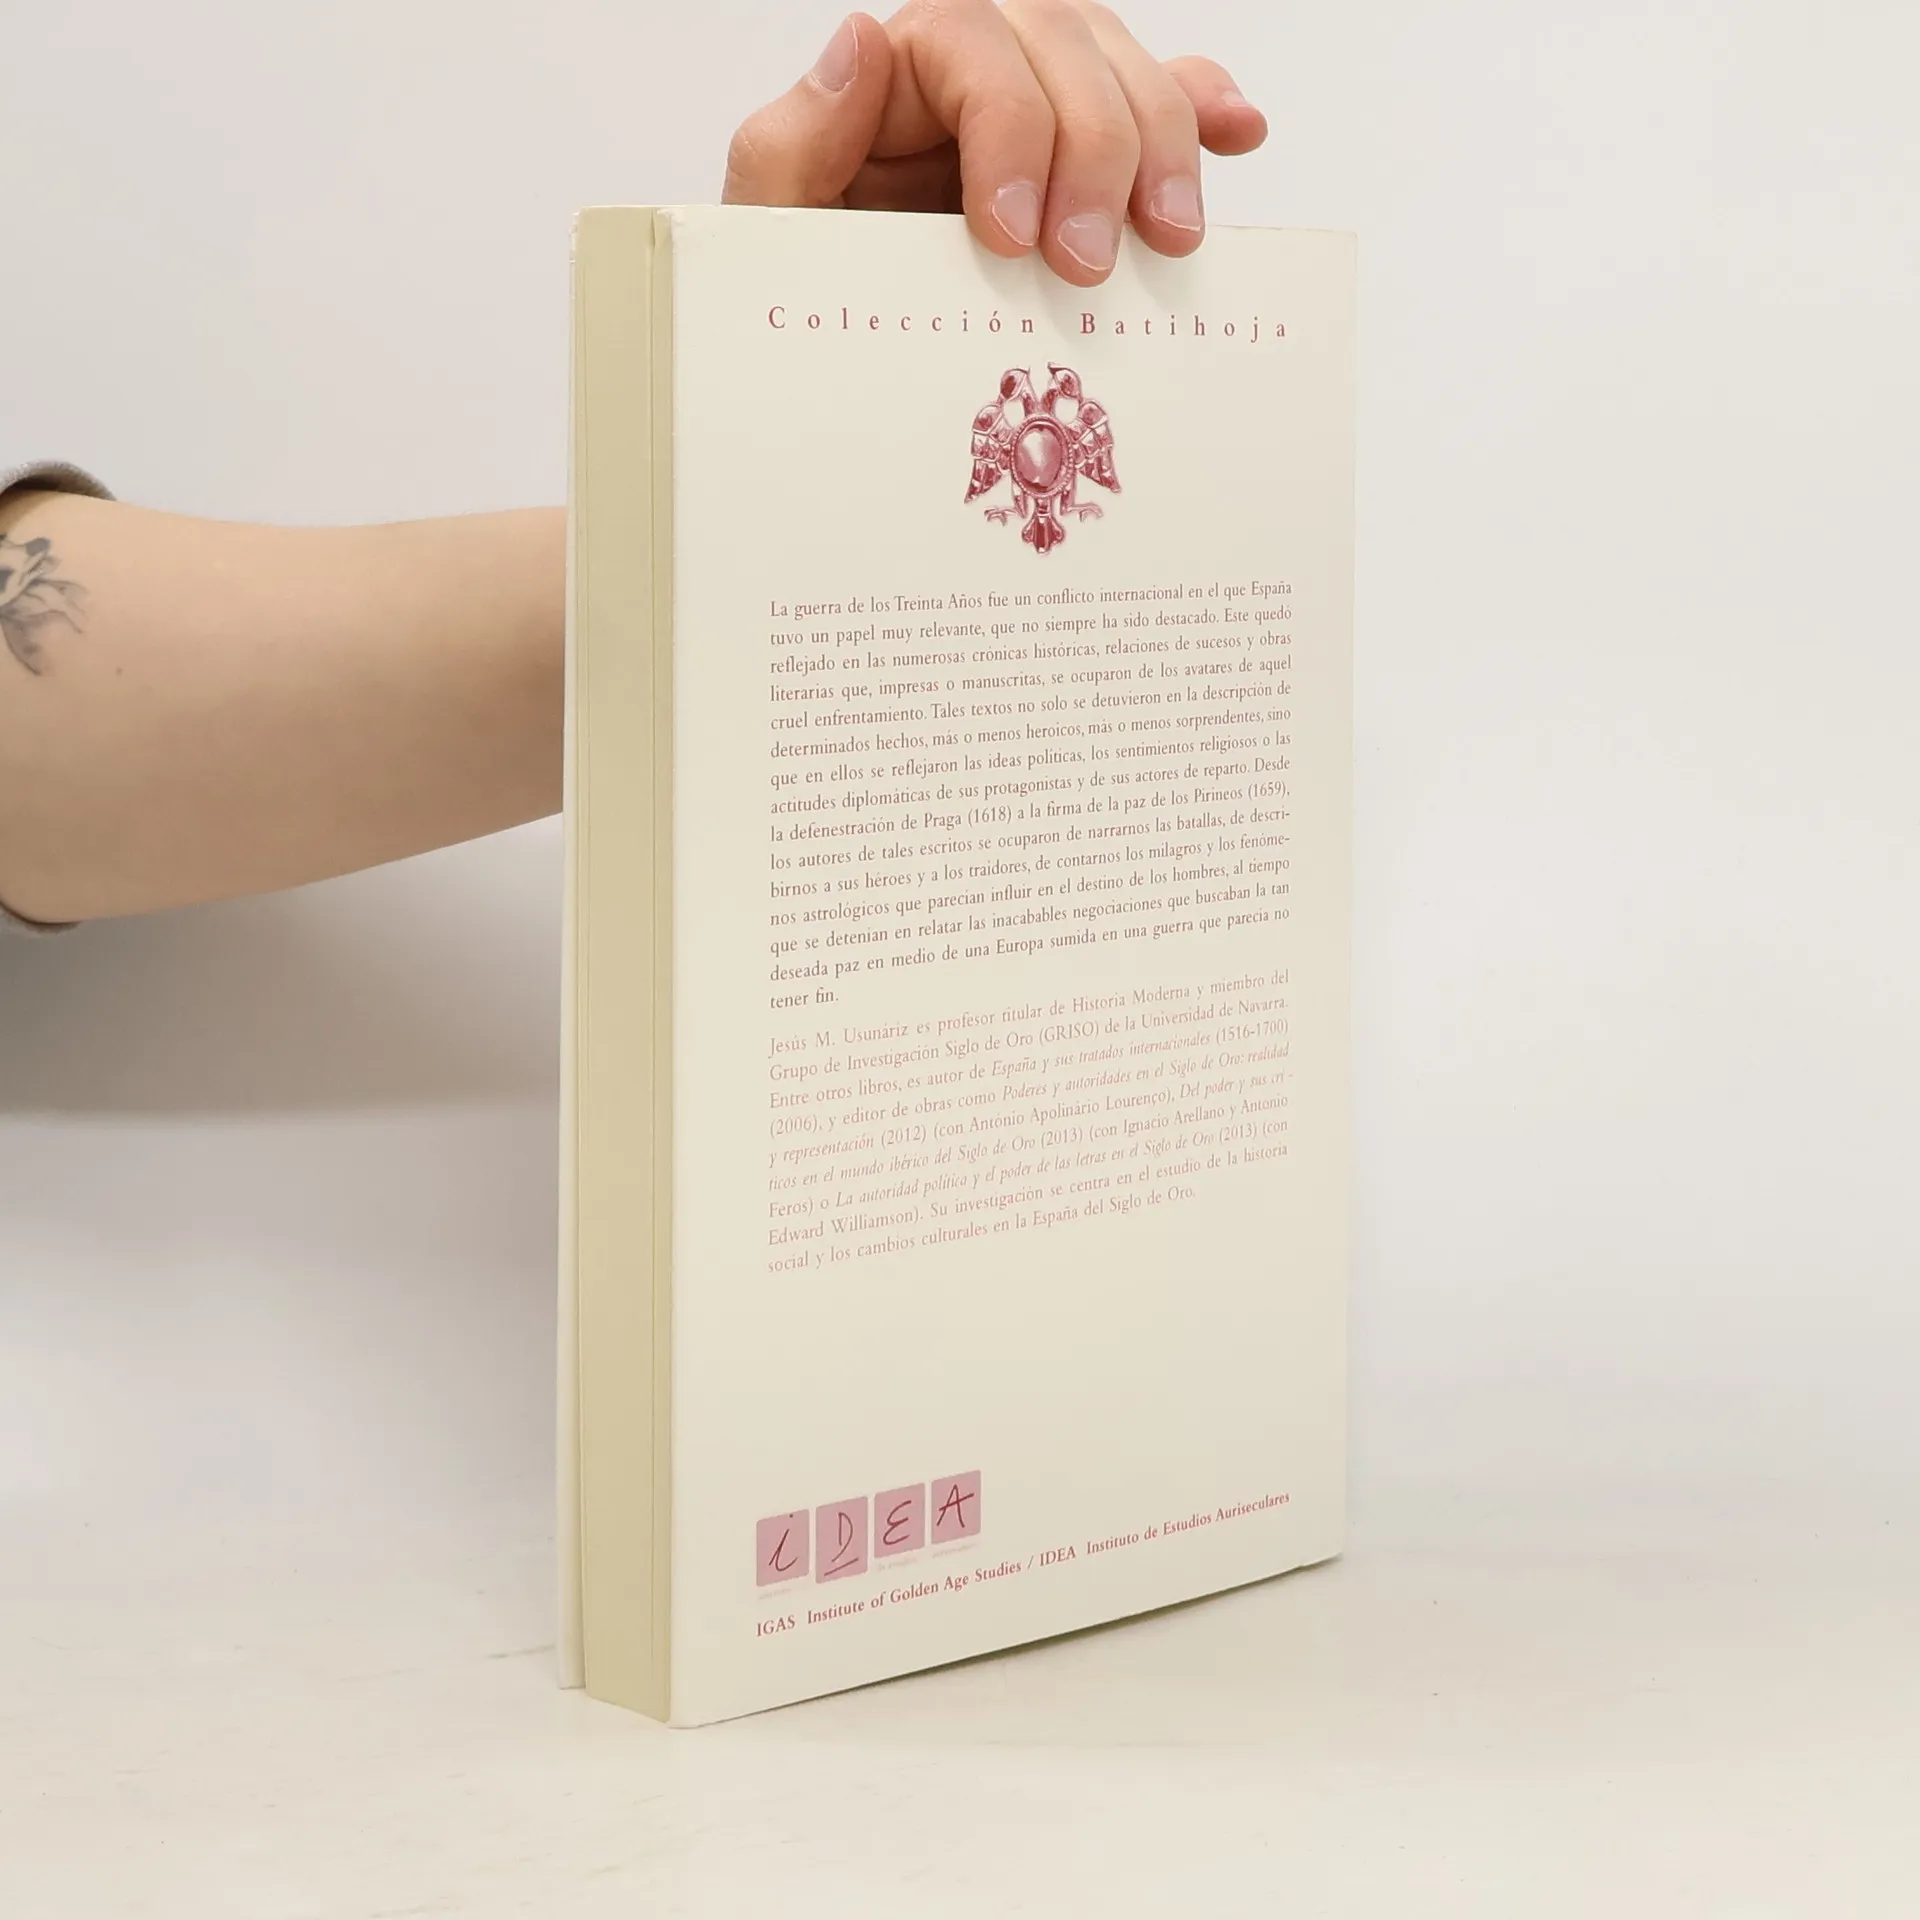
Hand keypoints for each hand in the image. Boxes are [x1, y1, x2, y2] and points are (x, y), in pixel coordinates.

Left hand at [722, 0, 1267, 286]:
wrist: (830, 401)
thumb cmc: (796, 324)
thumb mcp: (765, 249)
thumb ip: (789, 150)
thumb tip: (861, 43)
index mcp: (886, 91)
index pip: (966, 39)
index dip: (1008, 121)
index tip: (1012, 237)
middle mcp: (967, 87)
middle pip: (1063, 41)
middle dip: (1096, 147)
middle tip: (1090, 266)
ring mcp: (1034, 122)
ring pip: (1121, 68)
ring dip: (1162, 143)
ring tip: (1170, 241)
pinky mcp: (1082, 171)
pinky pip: (1158, 104)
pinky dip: (1202, 113)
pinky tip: (1238, 134)